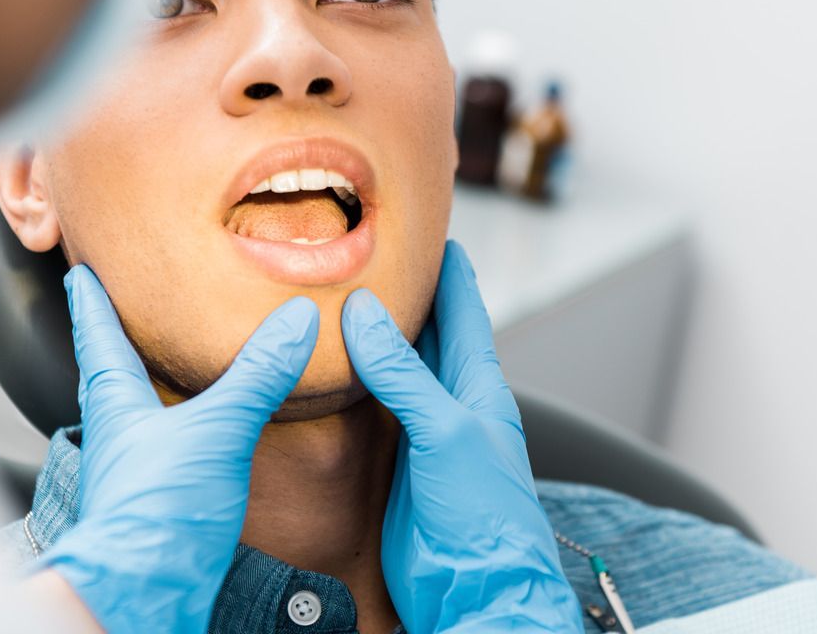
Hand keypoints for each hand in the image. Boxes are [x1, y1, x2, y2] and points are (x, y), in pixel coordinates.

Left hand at [41, 266, 319, 633]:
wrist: (142, 595)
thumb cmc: (156, 514)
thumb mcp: (216, 429)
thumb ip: (257, 374)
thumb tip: (293, 320)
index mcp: (116, 404)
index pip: (97, 337)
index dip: (90, 301)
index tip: (79, 272)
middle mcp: (118, 435)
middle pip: (107, 374)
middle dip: (113, 341)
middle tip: (117, 311)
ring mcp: (134, 473)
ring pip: (135, 415)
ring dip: (147, 388)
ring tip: (165, 370)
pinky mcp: (158, 505)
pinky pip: (165, 453)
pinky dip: (179, 432)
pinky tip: (201, 438)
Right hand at [342, 241, 581, 632]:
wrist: (473, 589)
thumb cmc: (483, 515)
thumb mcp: (446, 432)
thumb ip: (405, 374)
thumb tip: (364, 312)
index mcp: (479, 385)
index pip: (462, 308)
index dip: (445, 267)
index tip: (425, 227)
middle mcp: (452, 400)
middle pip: (427, 331)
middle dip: (405, 291)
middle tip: (370, 250)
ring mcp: (423, 429)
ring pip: (396, 366)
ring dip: (374, 333)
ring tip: (344, 293)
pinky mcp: (395, 457)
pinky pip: (374, 404)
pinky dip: (355, 378)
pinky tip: (333, 364)